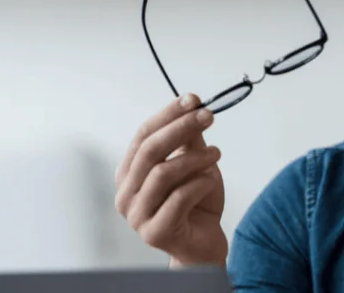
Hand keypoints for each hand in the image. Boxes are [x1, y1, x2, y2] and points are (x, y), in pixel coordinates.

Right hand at [115, 93, 227, 266]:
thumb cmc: (197, 203)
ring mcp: (137, 216)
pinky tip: (211, 180)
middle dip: (181, 128)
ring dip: (195, 158)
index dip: (167, 115)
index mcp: (129, 173)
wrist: (204, 244)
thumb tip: (192, 105)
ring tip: (217, 154)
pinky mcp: (155, 233)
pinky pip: (179, 198)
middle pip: (150, 151)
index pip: (143, 135)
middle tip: (208, 116)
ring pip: (163, 173)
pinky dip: (200, 183)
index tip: (192, 99)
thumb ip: (189, 140)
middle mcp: (126, 194)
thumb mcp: (194, 164)